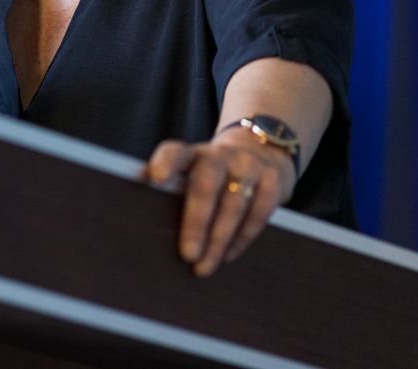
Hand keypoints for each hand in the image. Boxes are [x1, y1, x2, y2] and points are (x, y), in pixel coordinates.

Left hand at [144, 131, 297, 277]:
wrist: (262, 153)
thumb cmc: (214, 174)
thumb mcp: (194, 171)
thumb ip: (174, 187)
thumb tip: (144, 213)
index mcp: (193, 153)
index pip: (175, 152)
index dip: (165, 162)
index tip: (155, 178)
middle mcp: (220, 155)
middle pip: (205, 187)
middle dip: (196, 223)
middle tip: (187, 255)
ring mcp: (248, 165)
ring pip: (234, 205)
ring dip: (218, 240)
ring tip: (204, 266)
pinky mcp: (273, 179)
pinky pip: (258, 214)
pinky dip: (242, 239)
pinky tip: (227, 256)